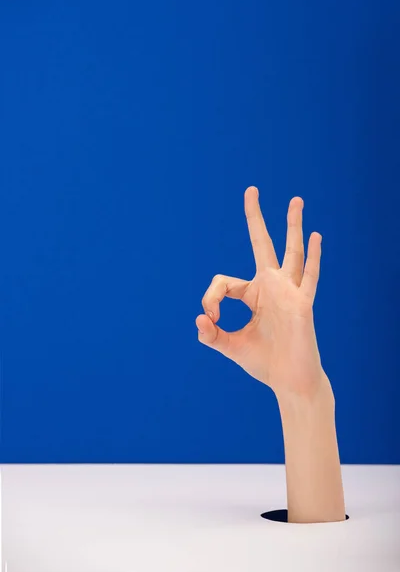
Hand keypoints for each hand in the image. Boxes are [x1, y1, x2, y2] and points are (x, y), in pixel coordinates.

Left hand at [196, 186, 325, 399]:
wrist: (289, 381)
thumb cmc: (264, 362)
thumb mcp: (231, 346)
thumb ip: (212, 335)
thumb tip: (199, 320)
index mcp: (254, 294)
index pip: (224, 281)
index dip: (210, 297)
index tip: (209, 319)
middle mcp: (271, 287)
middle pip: (262, 244)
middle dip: (255, 218)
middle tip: (251, 189)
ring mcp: (289, 293)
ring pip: (291, 253)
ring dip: (293, 226)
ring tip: (296, 200)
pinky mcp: (302, 304)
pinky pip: (309, 278)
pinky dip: (313, 258)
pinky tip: (315, 237)